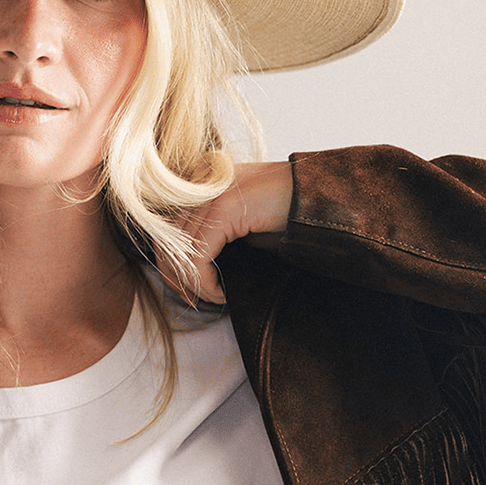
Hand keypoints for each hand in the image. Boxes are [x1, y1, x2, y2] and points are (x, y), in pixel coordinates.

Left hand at [157, 162, 293, 304]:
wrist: (320, 200)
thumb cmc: (284, 215)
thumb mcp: (238, 225)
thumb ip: (210, 236)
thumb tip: (184, 269)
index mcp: (199, 184)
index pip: (165, 230)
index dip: (168, 264)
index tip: (184, 290)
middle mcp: (200, 183)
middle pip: (165, 240)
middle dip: (175, 278)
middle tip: (192, 301)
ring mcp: (211, 193)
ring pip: (179, 251)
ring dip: (194, 285)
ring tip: (214, 297)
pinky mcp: (225, 208)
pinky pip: (199, 256)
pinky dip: (206, 282)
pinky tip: (222, 292)